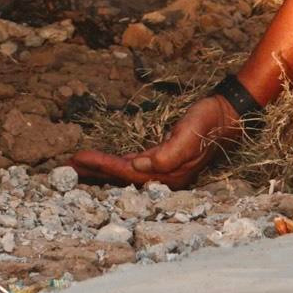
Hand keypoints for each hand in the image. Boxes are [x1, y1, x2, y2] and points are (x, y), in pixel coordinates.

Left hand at [67, 94, 242, 188]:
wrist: (227, 114)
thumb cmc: (209, 121)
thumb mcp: (190, 132)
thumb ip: (169, 152)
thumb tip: (139, 167)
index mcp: (169, 173)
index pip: (126, 173)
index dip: (101, 166)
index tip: (78, 158)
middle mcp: (164, 176)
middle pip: (121, 178)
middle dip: (94, 173)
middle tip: (65, 168)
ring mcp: (164, 169)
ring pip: (125, 173)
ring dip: (101, 170)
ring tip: (77, 167)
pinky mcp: (163, 160)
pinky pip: (133, 166)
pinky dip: (115, 164)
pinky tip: (103, 164)